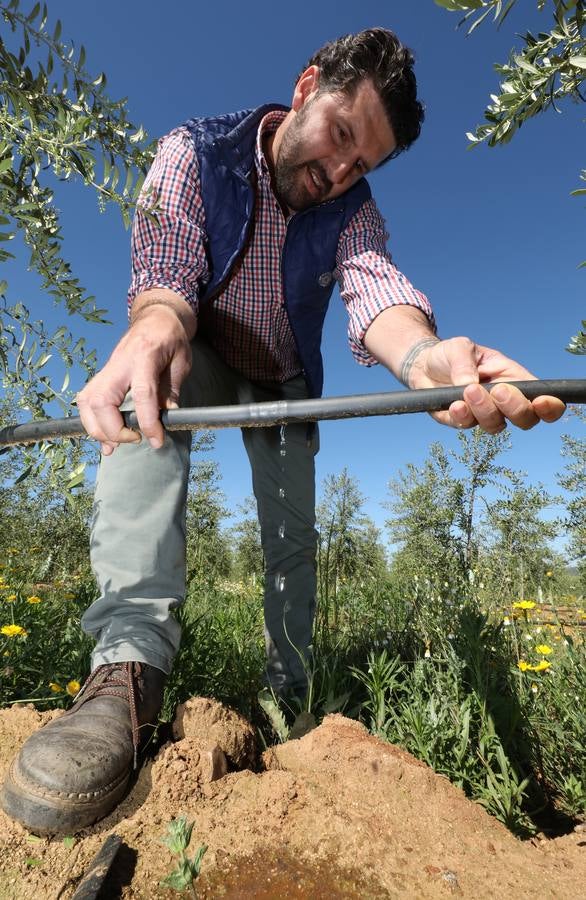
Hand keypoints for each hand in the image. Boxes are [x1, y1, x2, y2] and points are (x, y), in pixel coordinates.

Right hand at [77, 302, 192, 454]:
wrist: (155, 318)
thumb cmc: (171, 339)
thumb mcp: (181, 362)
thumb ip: (171, 390)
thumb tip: (167, 418)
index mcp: (144, 356)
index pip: (142, 394)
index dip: (148, 421)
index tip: (156, 440)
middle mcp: (119, 363)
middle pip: (103, 401)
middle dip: (114, 429)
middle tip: (134, 439)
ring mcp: (106, 369)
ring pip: (87, 403)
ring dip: (97, 429)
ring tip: (114, 445)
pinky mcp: (101, 377)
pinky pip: (86, 402)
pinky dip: (91, 422)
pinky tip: (104, 438)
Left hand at [409, 337, 565, 432]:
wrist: (423, 364)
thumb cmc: (450, 354)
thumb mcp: (460, 347)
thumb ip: (466, 364)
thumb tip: (471, 385)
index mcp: (514, 380)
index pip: (542, 401)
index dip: (549, 407)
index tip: (541, 402)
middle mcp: (503, 403)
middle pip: (525, 420)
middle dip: (515, 409)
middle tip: (499, 391)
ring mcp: (483, 415)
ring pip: (495, 426)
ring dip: (485, 411)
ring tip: (468, 391)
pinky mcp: (461, 421)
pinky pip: (466, 426)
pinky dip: (462, 417)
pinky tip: (454, 405)